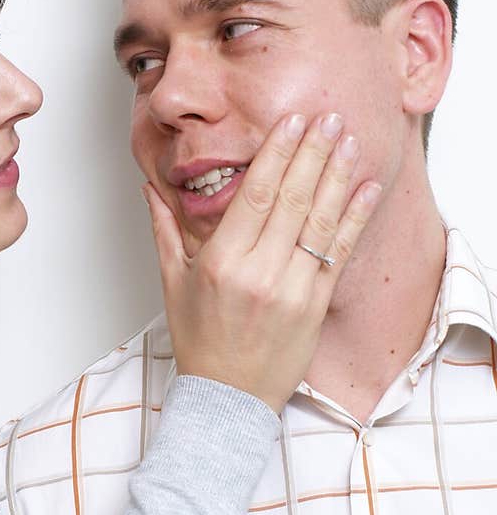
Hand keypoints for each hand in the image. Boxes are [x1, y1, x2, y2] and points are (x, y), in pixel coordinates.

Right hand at [143, 112, 380, 413]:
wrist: (228, 398)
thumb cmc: (199, 340)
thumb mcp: (172, 283)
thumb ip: (165, 230)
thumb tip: (150, 189)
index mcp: (221, 262)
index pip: (256, 194)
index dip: (278, 153)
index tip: (293, 121)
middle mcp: (258, 272)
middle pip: (293, 198)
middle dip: (313, 152)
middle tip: (327, 116)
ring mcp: (291, 289)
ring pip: (320, 221)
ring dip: (338, 176)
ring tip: (349, 140)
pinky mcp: (315, 306)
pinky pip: (338, 253)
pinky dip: (355, 218)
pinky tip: (365, 188)